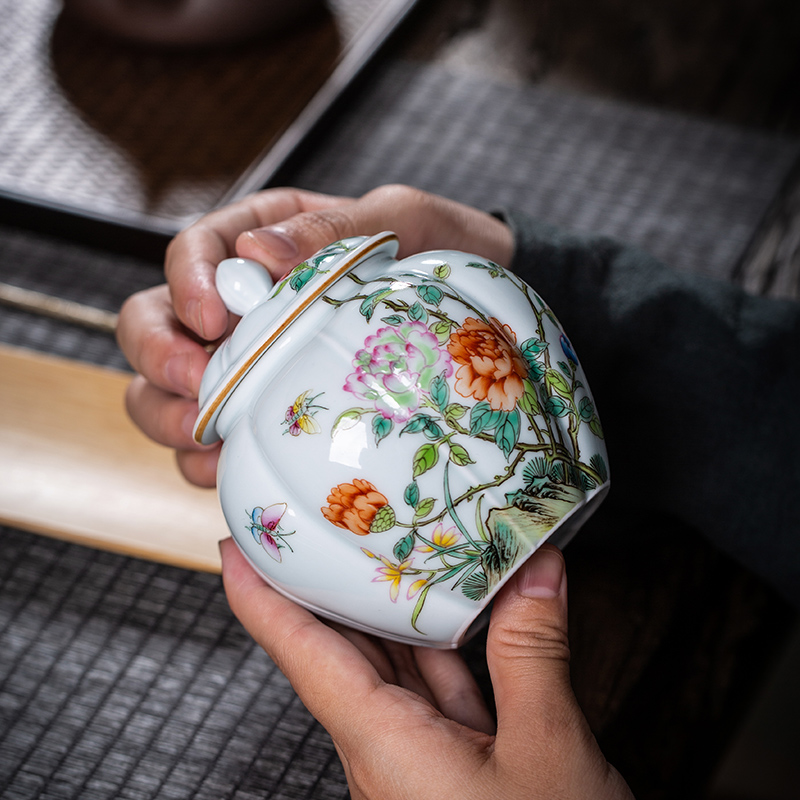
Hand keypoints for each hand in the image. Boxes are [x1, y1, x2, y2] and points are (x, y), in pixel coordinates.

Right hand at [116, 185, 513, 485]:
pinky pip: (205, 447)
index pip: (192, 252)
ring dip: (173, 419)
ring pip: (162, 391)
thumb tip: (257, 253)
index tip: (213, 320)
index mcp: (259, 242)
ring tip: (213, 442)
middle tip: (196, 387)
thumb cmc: (435, 253)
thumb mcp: (399, 220)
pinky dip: (206, 463)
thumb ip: (332, 228)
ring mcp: (242, 366)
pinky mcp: (257, 418)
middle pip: (152, 325)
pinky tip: (236, 470)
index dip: (186, 285)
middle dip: (160, 358)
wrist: (476, 313)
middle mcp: (237, 306)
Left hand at [220, 539, 632, 799]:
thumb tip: (534, 568)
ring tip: (394, 548)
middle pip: (340, 651)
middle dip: (328, 584)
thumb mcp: (547, 752)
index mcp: (383, 745)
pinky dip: (444, 649)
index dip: (260, 596)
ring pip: (390, 670)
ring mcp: (417, 764)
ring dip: (393, 610)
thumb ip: (533, 652)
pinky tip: (462, 613)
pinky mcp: (450, 772)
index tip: (237, 545)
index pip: (301, 654)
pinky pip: (432, 696)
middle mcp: (385, 752)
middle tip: (324, 524)